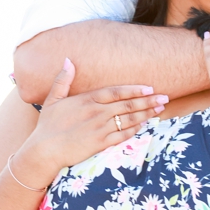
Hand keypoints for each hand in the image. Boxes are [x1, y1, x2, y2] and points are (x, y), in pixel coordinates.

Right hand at [14, 59, 167, 181]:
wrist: (44, 150)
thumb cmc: (47, 125)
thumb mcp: (52, 99)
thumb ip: (62, 80)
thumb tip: (67, 60)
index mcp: (87, 100)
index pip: (116, 92)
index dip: (134, 89)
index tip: (149, 88)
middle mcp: (97, 113)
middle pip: (127, 105)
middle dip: (148, 101)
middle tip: (164, 98)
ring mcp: (100, 129)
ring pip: (128, 119)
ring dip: (146, 114)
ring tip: (159, 109)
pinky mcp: (101, 144)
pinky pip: (123, 135)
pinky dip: (135, 130)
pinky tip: (144, 125)